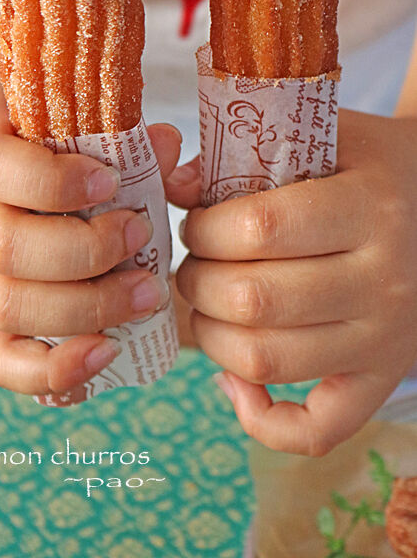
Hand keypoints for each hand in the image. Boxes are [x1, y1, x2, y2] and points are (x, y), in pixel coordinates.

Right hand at [0, 72, 180, 397]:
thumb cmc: (36, 143)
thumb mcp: (63, 119)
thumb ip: (115, 132)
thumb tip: (166, 144)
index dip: (53, 183)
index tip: (111, 182)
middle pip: (6, 250)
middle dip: (87, 253)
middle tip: (143, 237)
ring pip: (6, 309)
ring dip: (86, 310)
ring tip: (147, 294)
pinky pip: (0, 361)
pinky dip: (52, 370)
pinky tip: (107, 353)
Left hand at [167, 109, 416, 454]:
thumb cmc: (368, 168)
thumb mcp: (323, 138)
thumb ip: (247, 153)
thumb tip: (179, 188)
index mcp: (369, 208)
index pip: (259, 230)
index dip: (205, 230)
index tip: (195, 223)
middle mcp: (383, 281)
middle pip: (253, 299)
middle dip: (197, 281)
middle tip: (194, 264)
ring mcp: (386, 339)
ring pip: (266, 360)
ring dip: (209, 336)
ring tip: (206, 305)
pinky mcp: (382, 378)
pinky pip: (317, 429)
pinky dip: (261, 419)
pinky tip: (235, 380)